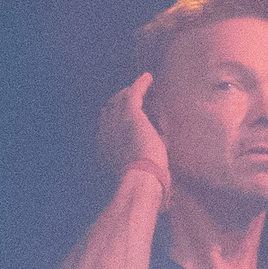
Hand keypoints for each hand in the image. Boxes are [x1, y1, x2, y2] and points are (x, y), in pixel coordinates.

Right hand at [98, 73, 168, 197]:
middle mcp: (106, 135)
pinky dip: (141, 85)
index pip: (107, 130)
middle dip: (119, 104)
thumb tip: (163, 190)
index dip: (115, 122)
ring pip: (120, 100)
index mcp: (105, 152)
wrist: (140, 180)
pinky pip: (134, 93)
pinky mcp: (131, 115)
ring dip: (130, 92)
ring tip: (140, 87)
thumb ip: (144, 181)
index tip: (126, 120)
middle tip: (132, 98)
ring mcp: (116, 123)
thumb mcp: (138, 184)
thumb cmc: (142, 187)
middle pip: (109, 111)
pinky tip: (149, 78)